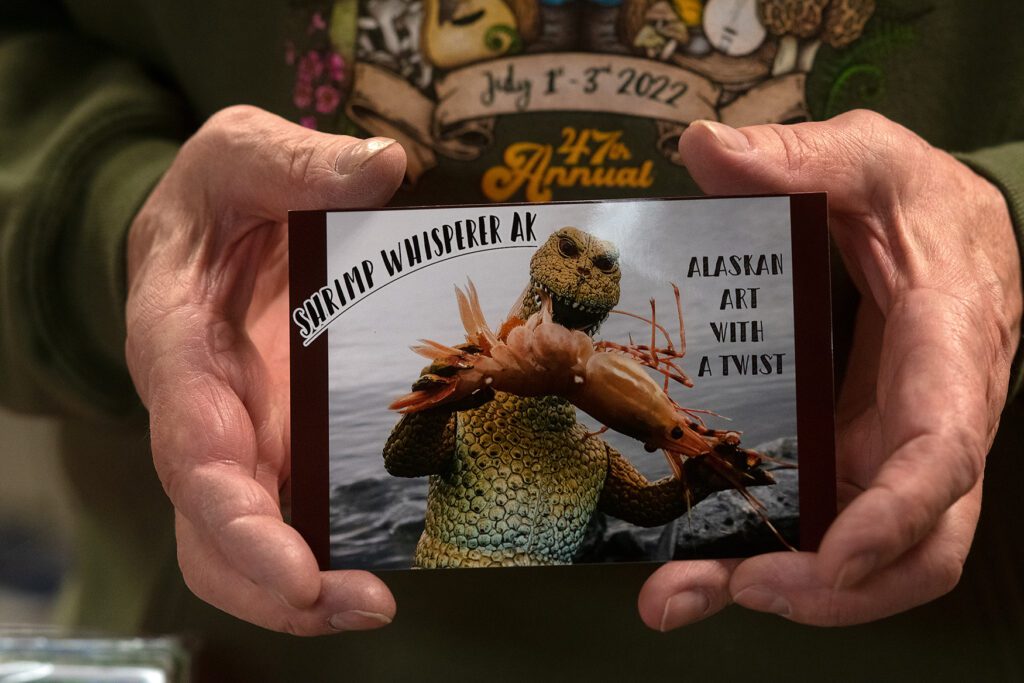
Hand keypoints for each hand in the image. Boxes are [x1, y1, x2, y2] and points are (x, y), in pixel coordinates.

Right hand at [125, 106, 405, 634]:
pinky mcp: (278, 436)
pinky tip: (383, 556)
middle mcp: (201, 404)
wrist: (215, 217)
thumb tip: (386, 166)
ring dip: (300, 585)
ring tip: (374, 602)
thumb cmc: (219, 191)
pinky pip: (288, 507)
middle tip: (364, 605)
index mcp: (177, 341)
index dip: (234, 517)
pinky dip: (325, 542)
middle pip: (209, 521)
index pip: (189, 444)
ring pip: (241, 535)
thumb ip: (300, 161)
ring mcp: (240, 429)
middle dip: (272, 580)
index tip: (294, 569)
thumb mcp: (246, 152)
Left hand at [639, 110, 1021, 628]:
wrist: (956, 234)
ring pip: (869, 554)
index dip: (897, 513)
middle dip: (826, 586)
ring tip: (684, 590)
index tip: (838, 555)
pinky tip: (704, 556)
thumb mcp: (868, 161)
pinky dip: (774, 549)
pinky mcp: (858, 454)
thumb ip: (796, 156)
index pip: (942, 451)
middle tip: (723, 586)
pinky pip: (830, 523)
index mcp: (947, 348)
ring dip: (783, 584)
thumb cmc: (923, 203)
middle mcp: (931, 419)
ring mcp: (894, 447)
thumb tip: (706, 148)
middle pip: (912, 543)